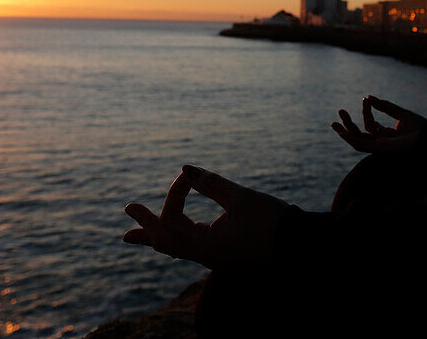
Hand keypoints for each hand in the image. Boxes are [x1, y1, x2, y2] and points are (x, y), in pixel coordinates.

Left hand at [123, 165, 288, 269]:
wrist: (299, 246)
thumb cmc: (272, 222)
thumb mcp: (241, 198)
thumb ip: (211, 183)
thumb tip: (184, 168)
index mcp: (204, 244)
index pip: (172, 218)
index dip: (174, 193)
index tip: (186, 176)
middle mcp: (204, 255)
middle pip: (165, 243)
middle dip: (146, 228)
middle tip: (127, 215)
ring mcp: (213, 257)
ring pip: (176, 249)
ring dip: (156, 237)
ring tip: (135, 237)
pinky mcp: (223, 254)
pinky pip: (189, 250)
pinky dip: (174, 241)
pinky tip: (173, 236)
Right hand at [331, 96, 426, 153]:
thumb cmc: (421, 128)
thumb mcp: (400, 113)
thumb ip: (384, 106)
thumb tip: (368, 97)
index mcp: (387, 136)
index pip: (370, 124)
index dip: (366, 111)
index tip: (366, 99)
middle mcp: (382, 142)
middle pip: (360, 134)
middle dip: (349, 124)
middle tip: (340, 111)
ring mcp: (381, 147)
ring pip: (357, 141)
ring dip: (345, 132)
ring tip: (335, 122)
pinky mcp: (380, 149)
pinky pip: (362, 146)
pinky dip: (351, 139)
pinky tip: (343, 131)